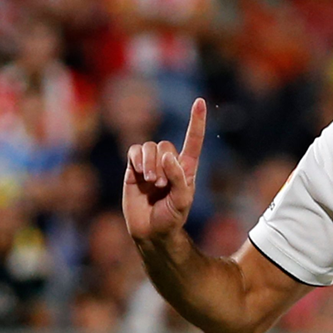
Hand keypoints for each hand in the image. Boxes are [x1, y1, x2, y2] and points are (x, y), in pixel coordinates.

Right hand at [123, 98, 205, 241]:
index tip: (200, 101)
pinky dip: (136, 158)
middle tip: (160, 185)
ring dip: (149, 163)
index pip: (193, 140)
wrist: (150, 232)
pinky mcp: (133, 169)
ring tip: (151, 182)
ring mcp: (151, 165)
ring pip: (149, 147)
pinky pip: (134, 151)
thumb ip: (178, 177)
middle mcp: (169, 163)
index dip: (196, 121)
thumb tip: (167, 156)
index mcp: (186, 168)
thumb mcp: (182, 200)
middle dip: (162, 164)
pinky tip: (137, 172)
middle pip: (165, 145)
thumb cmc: (171, 218)